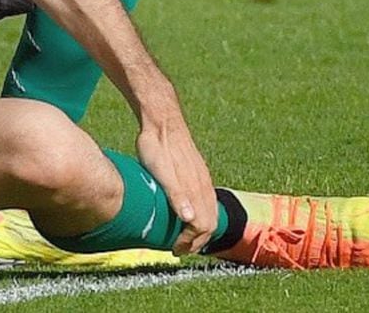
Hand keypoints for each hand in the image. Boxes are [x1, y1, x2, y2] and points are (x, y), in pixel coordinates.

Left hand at [136, 115, 216, 254]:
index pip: (202, 226)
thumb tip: (191, 221)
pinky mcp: (197, 171)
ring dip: (200, 230)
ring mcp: (202, 177)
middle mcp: (203, 185)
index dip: (191, 242)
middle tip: (179, 250)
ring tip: (185, 238)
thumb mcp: (161, 172)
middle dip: (197, 241)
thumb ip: (176, 195)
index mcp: (196, 188)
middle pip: (210, 222)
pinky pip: (206, 200)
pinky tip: (190, 215)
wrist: (162, 119)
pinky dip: (201, 215)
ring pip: (210, 211)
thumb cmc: (158, 146)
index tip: (175, 249)